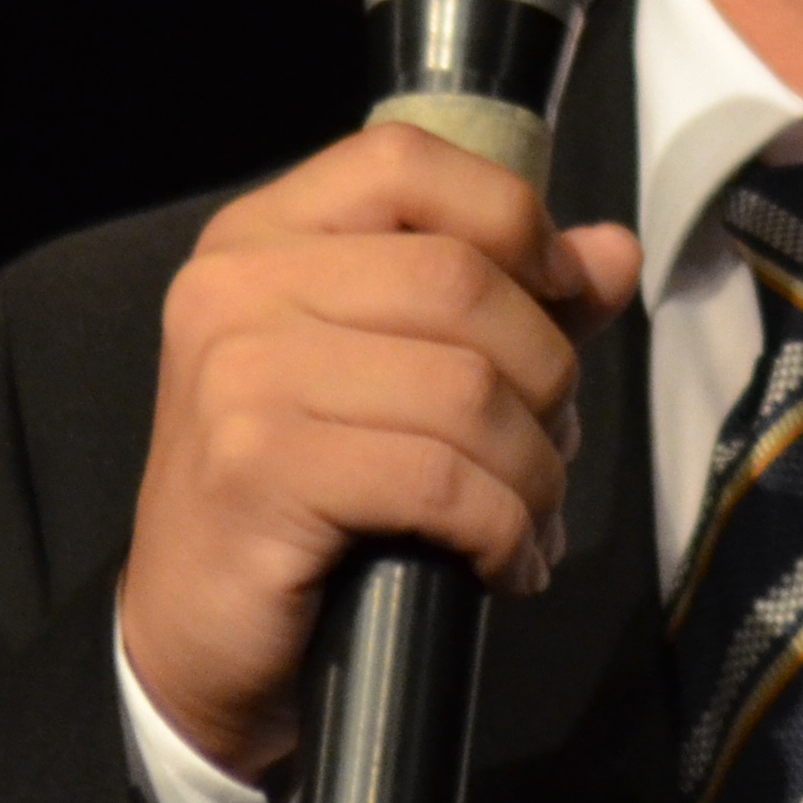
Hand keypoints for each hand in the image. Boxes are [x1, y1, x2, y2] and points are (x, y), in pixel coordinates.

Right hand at [121, 122, 644, 779]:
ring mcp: (238, 375)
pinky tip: (504, 564)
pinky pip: (440, 480)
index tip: (564, 297)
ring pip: (465, 387)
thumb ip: (502, 300)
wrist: (189, 641)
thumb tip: (613, 255)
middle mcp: (237, 287)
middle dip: (545, 372)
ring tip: (533, 516)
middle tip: (552, 447)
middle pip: (459, 278)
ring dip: (535, 468)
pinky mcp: (258, 469)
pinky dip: (503, 530)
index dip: (512, 219)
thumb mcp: (393, 375)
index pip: (407, 161)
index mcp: (263, 236)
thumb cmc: (302, 499)